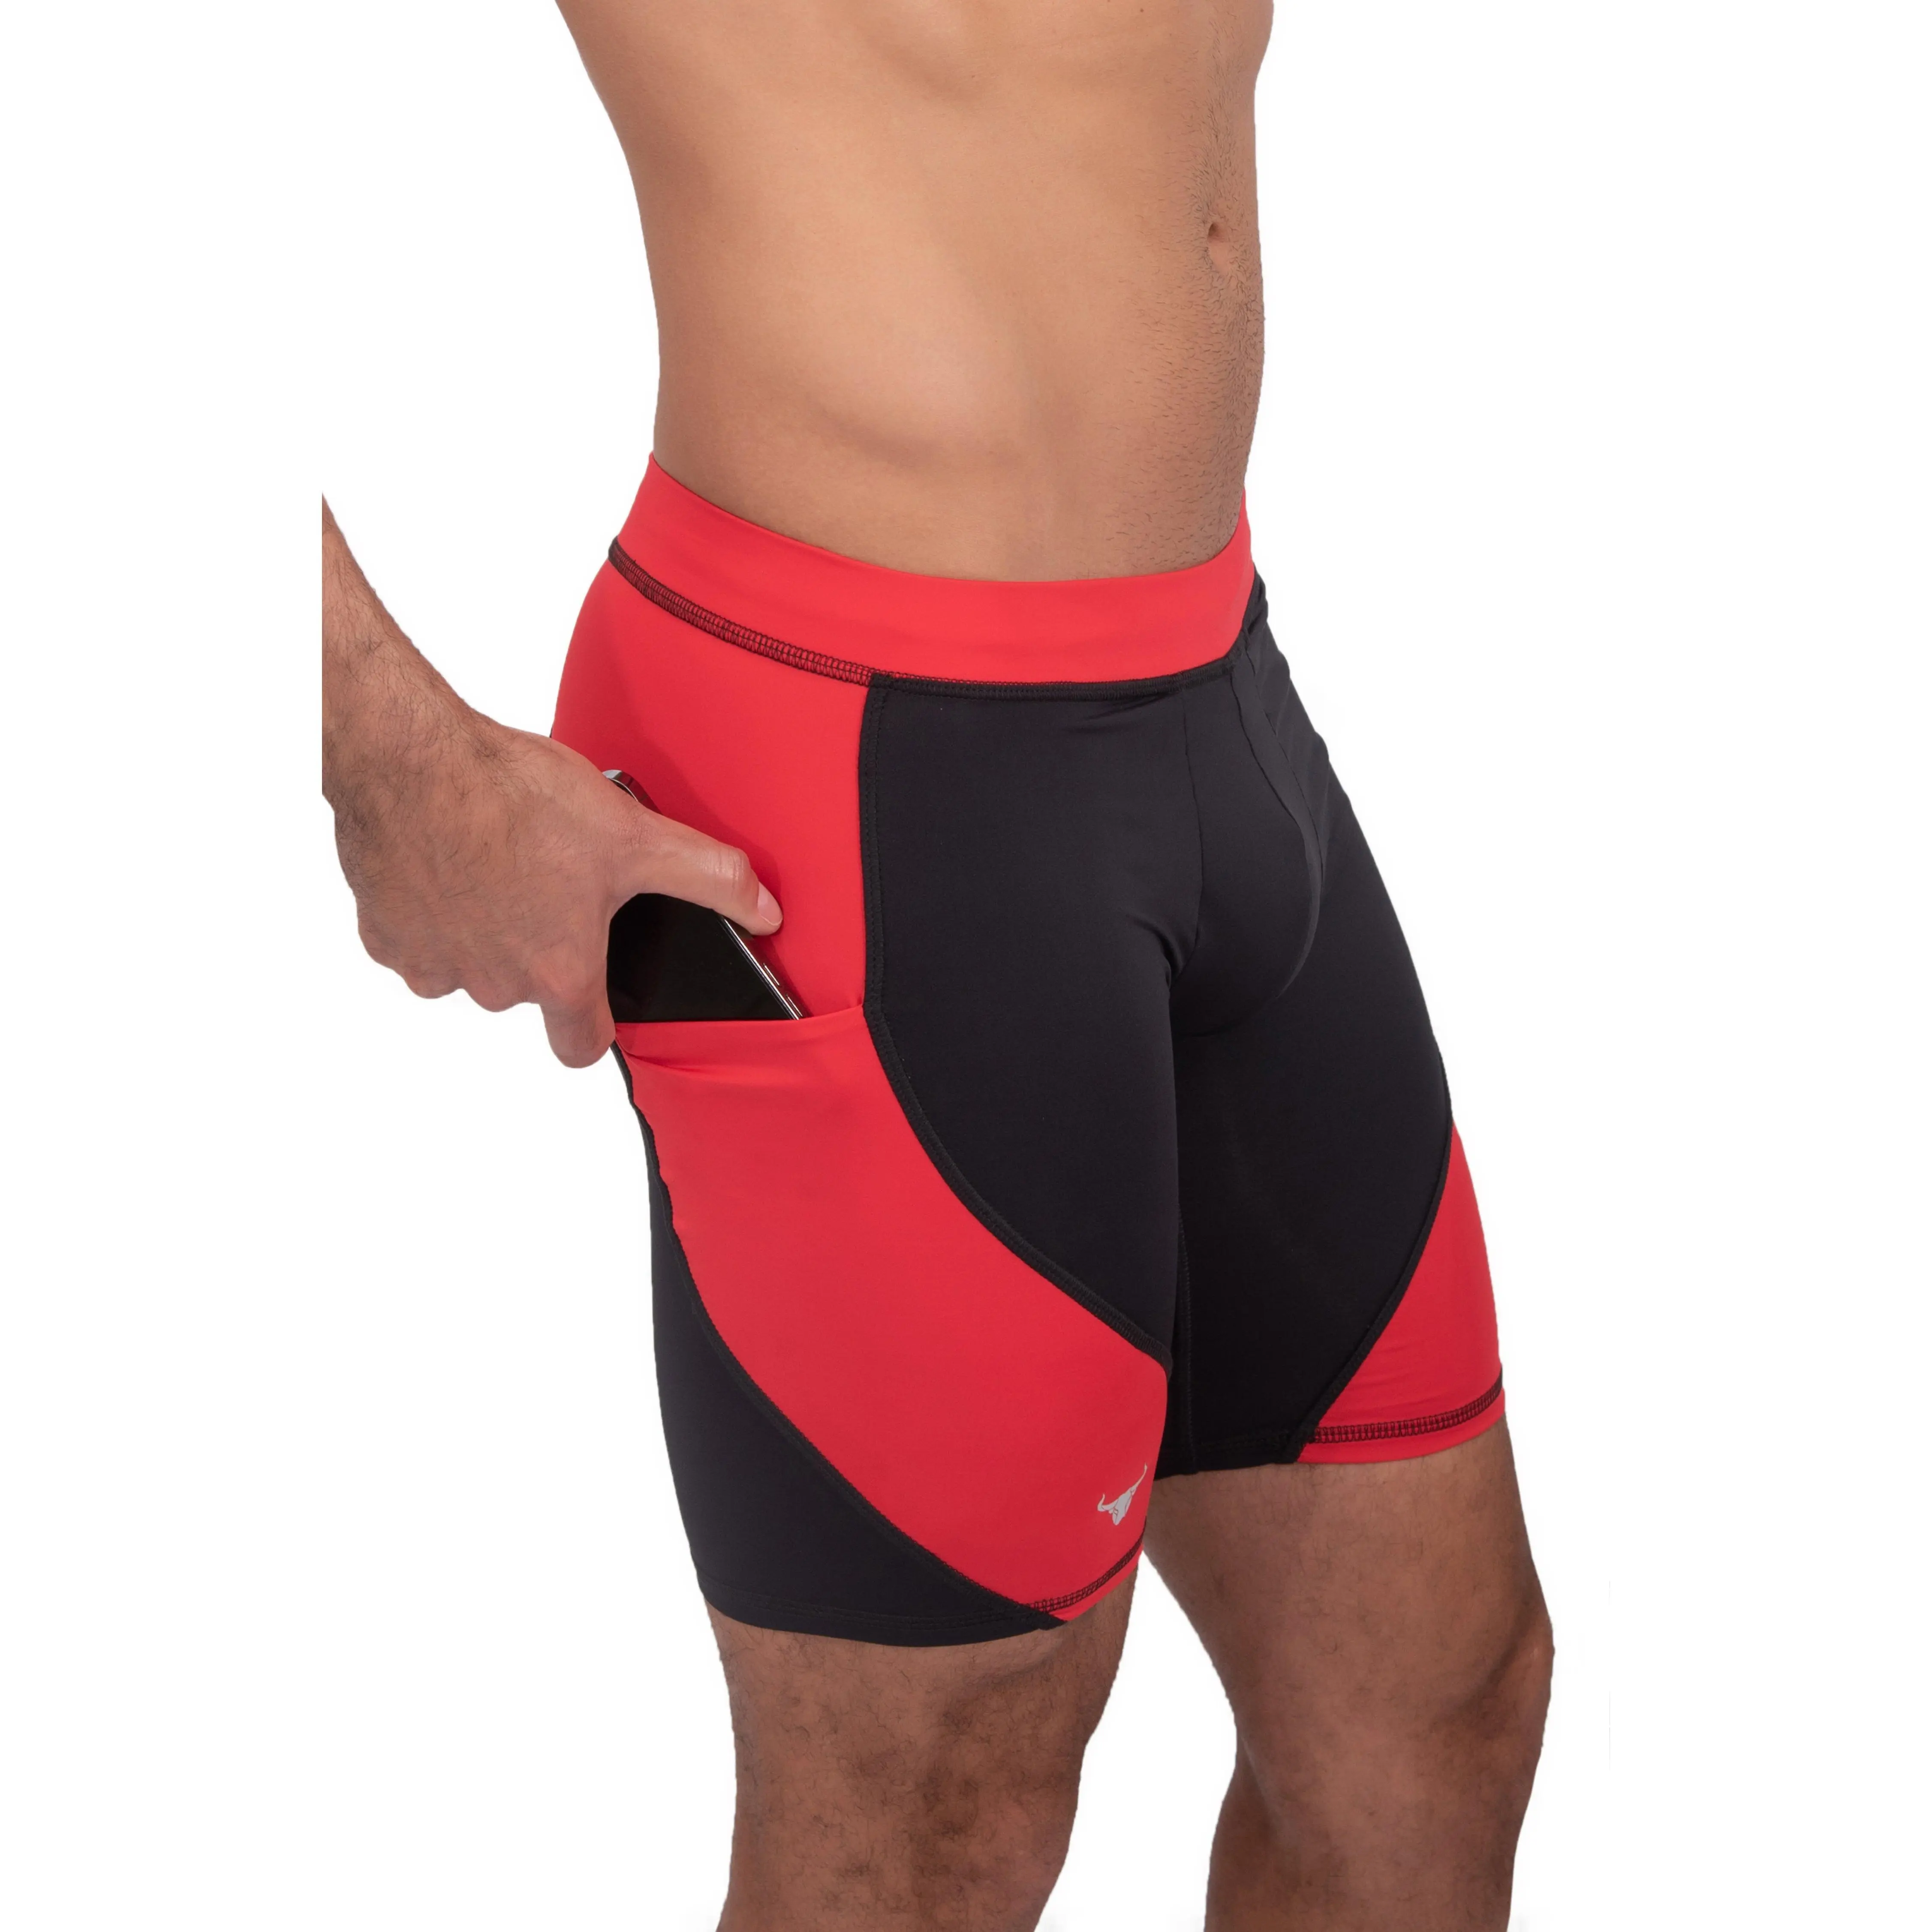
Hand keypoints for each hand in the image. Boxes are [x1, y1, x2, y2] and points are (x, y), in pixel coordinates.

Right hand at [322, 501, 778, 1066]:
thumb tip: (766, 910)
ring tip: (500, 862)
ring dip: (484, 928)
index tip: (598, 991)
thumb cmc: (516, 798)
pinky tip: (449, 858)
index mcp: (559, 974)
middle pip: (527, 992)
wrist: (412, 757)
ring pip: (468, 965)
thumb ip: (711, 878)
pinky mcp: (382, 933)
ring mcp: (433, 963)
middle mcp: (494, 985)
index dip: (596, 1023)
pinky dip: (431, 908)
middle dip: (539, 947)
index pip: (583, 1047)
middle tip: (551, 882)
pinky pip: (414, 938)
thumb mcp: (637, 835)